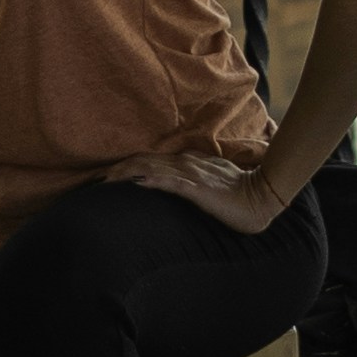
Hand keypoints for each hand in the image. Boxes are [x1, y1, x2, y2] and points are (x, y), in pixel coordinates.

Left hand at [105, 148, 283, 236]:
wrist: (263, 196)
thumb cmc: (239, 194)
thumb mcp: (211, 184)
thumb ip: (192, 182)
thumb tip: (172, 186)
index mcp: (189, 162)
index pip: (151, 160)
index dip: (126, 166)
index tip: (106, 176)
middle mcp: (186, 163)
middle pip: (144, 161)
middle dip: (117, 170)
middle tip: (93, 180)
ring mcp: (191, 174)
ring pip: (152, 168)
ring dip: (126, 173)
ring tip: (104, 180)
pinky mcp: (198, 189)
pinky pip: (170, 183)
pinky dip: (151, 180)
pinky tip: (136, 182)